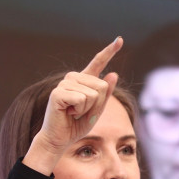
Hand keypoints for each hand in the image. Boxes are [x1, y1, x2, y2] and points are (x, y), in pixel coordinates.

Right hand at [24, 37, 122, 173]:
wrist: (59, 139)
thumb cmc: (76, 126)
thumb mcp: (96, 111)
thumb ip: (105, 94)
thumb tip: (113, 73)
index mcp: (83, 81)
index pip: (98, 62)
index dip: (109, 51)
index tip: (120, 39)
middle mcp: (73, 78)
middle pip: (102, 86)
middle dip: (97, 105)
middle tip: (80, 112)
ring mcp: (65, 83)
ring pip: (93, 93)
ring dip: (87, 109)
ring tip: (73, 113)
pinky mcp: (58, 92)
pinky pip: (82, 99)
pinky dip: (79, 111)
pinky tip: (68, 113)